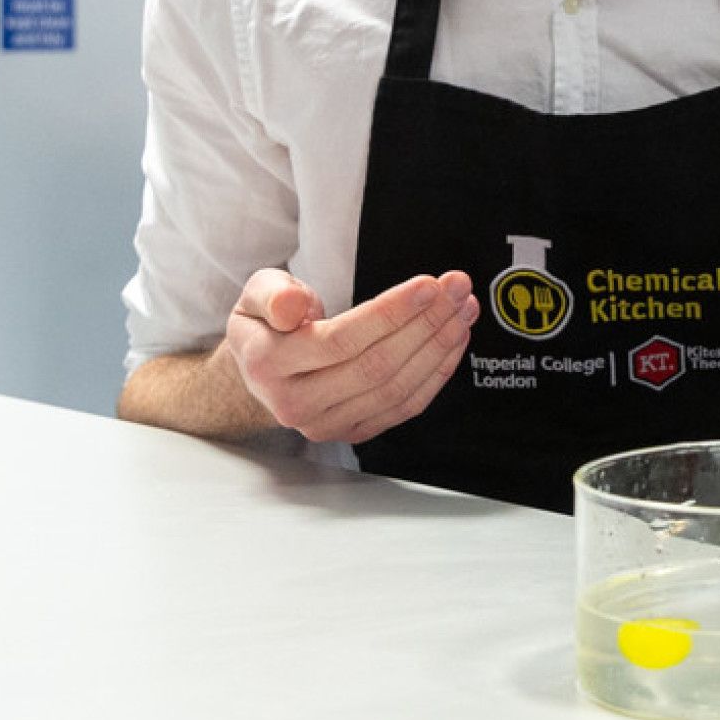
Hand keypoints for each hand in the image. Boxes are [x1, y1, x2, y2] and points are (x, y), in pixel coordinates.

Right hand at [221, 268, 474, 442]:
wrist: (262, 372)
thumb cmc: (267, 324)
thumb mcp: (257, 294)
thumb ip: (272, 294)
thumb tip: (293, 307)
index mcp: (268, 363)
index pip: (340, 341)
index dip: (390, 314)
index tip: (428, 285)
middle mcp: (295, 403)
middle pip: (375, 367)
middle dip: (425, 325)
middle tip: (456, 289)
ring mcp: (325, 425)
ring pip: (396, 390)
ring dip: (438, 347)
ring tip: (463, 310)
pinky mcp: (352, 433)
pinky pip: (404, 407)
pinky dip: (436, 374)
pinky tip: (454, 340)